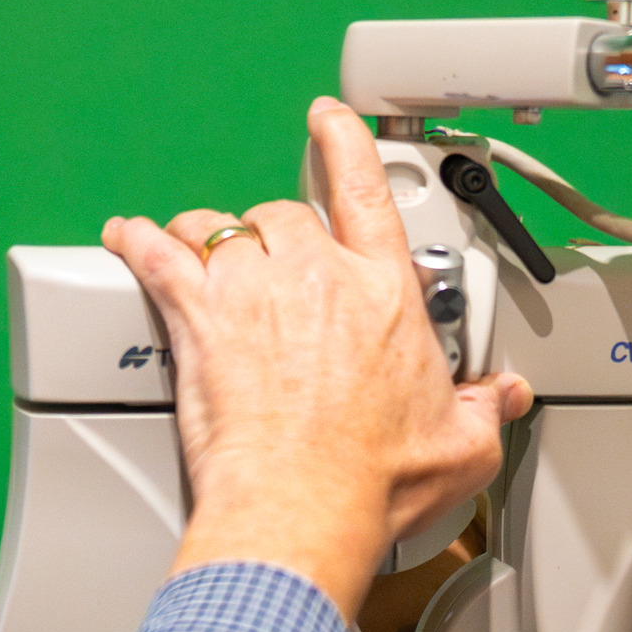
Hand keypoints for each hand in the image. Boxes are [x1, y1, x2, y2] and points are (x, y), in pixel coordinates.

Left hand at [101, 99, 531, 619]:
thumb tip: (502, 398)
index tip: (332, 124)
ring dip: (210, 237)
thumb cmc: (372, 482)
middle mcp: (318, 276)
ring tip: (203, 253)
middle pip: (286, 214)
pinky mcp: (200, 318)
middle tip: (270, 262)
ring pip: (220, 228)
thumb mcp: (461, 448)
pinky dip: (139, 244)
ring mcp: (254, 290)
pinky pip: (157, 257)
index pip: (366, 192)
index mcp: (384, 295)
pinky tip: (129, 239)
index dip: (347, 146)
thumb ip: (484, 410)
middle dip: (275, 232)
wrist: (305, 508)